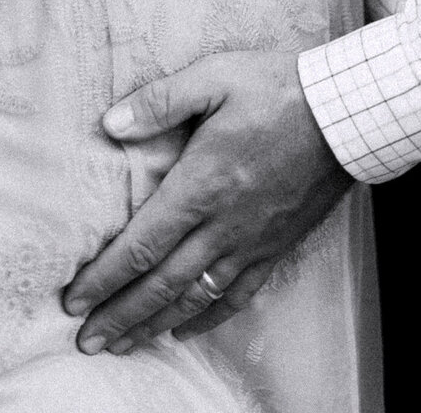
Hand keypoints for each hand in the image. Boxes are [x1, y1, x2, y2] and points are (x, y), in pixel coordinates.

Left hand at [61, 50, 349, 351]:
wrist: (346, 112)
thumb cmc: (278, 89)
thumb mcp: (214, 76)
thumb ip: (160, 101)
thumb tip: (110, 123)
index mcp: (201, 184)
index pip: (142, 244)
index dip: (105, 277)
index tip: (73, 299)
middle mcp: (223, 224)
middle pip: (161, 283)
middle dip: (119, 314)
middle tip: (85, 340)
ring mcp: (251, 242)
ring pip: (194, 298)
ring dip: (153, 324)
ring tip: (122, 344)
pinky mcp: (276, 247)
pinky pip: (237, 296)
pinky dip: (207, 319)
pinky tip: (184, 330)